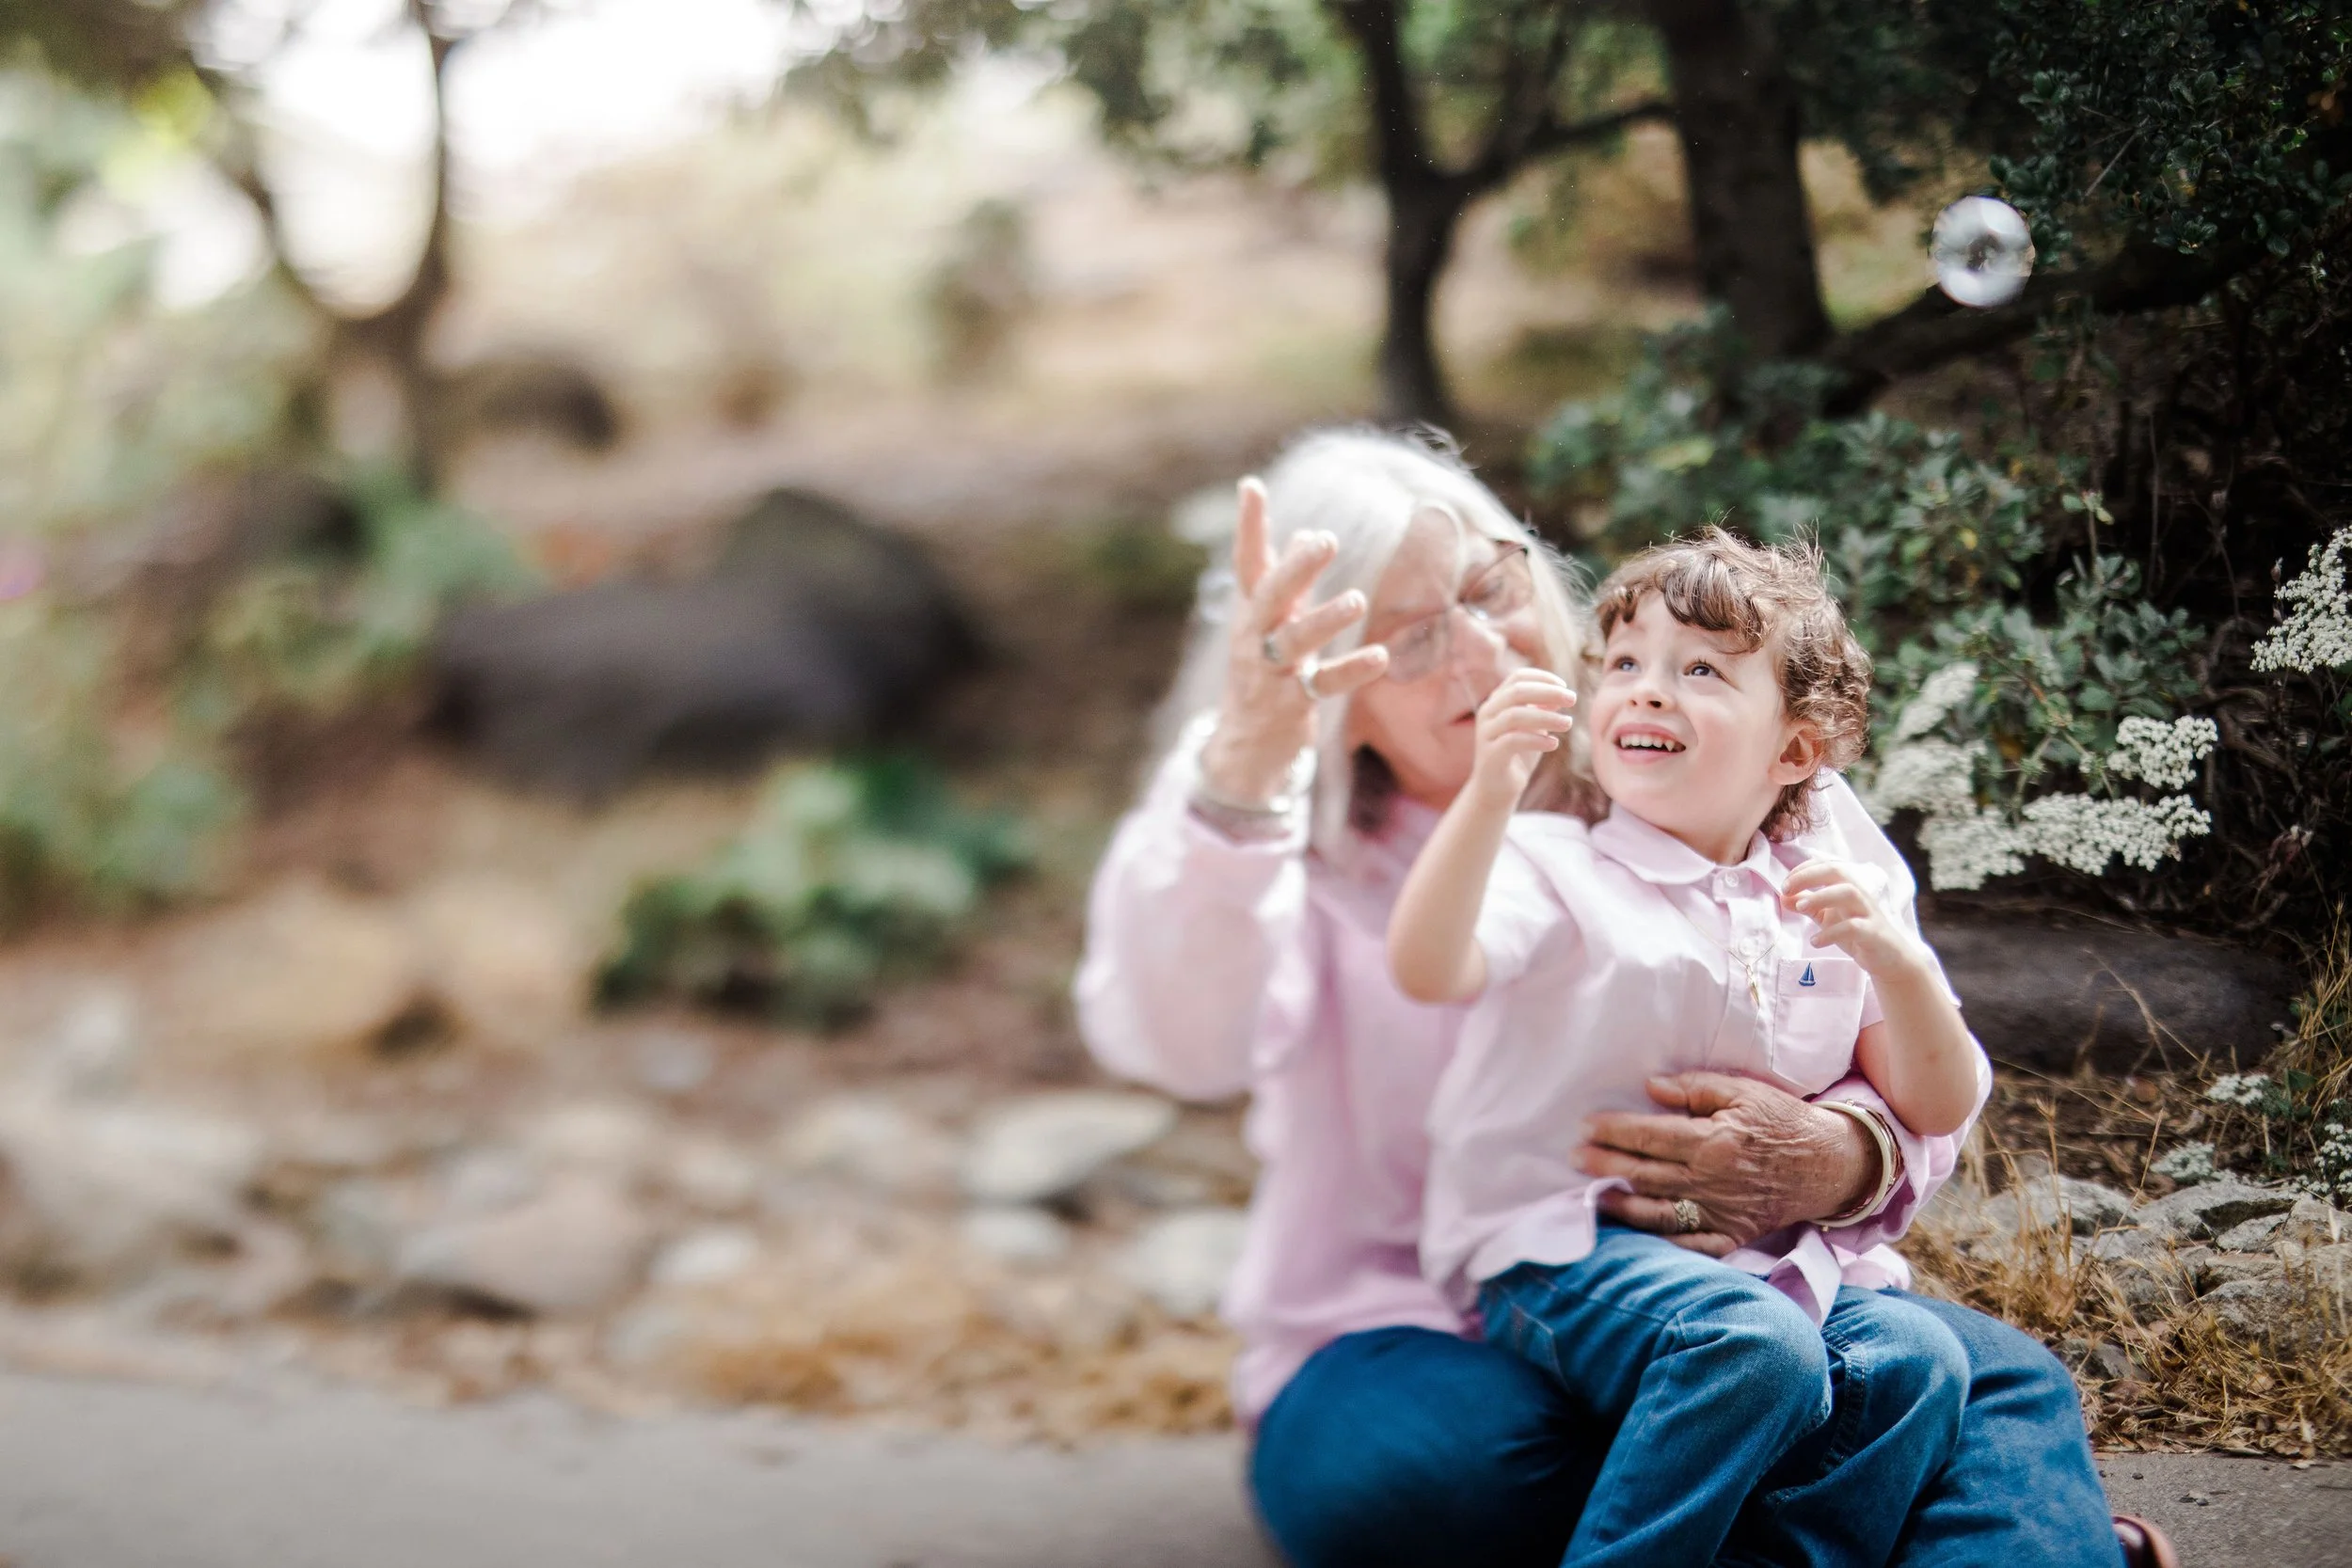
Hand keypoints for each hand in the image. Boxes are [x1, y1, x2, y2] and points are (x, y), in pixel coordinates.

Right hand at [1198, 479, 1390, 804]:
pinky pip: (1321, 686)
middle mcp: (1253, 638)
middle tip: (1324, 540)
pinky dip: (1351, 672)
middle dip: (1295, 568)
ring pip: (1294, 642)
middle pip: (1268, 597)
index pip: (1247, 562)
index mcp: (1249, 612)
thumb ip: (1288, 582)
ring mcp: (1270, 673)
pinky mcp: (1290, 705)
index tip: (1252, 485)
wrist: (1243, 745)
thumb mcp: (1269, 624)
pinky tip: (1381, 657)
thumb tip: (1307, 530)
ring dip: (1325, 620)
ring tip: (1356, 599)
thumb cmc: (1262, 672)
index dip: (1249, 525)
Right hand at [1469, 669, 1574, 806]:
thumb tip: (1561, 694)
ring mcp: (1486, 734)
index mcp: (1497, 702)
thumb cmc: (1518, 755)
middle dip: (1548, 692)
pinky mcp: (1490, 755)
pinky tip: (1554, 744)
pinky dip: (1537, 740)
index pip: (1518, 677)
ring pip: (1515, 715)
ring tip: (1568, 723)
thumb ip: (1543, 710)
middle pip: (1517, 692)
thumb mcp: (1534, 728)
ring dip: (1546, 717)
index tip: (1565, 686)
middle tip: (1573, 699)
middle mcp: (1487, 713)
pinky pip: (1514, 740)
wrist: (1497, 789)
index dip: (1543, 678)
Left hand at [1576, 1072, 1878, 1253]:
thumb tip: (1650, 1087)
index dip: (1614, 1131)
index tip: (1586, 1126)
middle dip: (1605, 1165)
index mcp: (1713, 1141)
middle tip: (1574, 1157)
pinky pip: (1691, 1246)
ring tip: (1592, 1195)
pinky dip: (1662, 1242)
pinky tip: (1636, 1233)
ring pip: (1660, 1213)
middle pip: (1646, 1174)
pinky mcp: (1733, 1236)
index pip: (1650, 1136)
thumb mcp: (1743, 1090)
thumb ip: (1695, 1088)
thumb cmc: (1782, 1121)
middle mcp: (1713, 1181)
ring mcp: (1722, 1213)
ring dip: (1622, 1205)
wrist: (1829, 1164)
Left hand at [1782, 859, 1929, 980]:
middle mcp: (1858, 894)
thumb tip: (1783, 896)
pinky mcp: (1873, 933)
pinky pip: (1854, 927)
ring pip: (1849, 893)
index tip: (1785, 884)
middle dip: (1810, 875)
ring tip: (1801, 908)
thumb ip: (1807, 906)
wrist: (1887, 958)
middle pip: (1838, 871)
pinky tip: (1816, 941)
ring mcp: (1868, 912)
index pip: (1826, 865)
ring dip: (1822, 896)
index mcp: (1846, 887)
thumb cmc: (1856, 932)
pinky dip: (1832, 932)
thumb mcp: (1827, 918)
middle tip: (1786, 888)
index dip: (1803, 869)